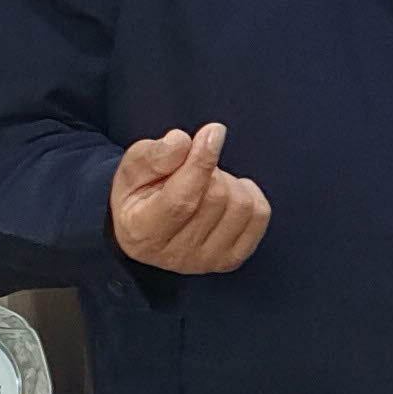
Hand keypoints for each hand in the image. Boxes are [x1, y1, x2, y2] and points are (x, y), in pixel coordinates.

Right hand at [110, 122, 271, 273]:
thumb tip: (183, 142)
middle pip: (215, 197)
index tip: (213, 132)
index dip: (201, 162)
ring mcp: (207, 261)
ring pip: (240, 205)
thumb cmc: (138, 193)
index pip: (182, 199)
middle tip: (192, 167)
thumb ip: (155, 155)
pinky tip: (229, 192)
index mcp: (143, 232)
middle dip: (209, 168)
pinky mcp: (231, 259)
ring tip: (206, 182)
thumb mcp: (132, 167)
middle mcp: (176, 255)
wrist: (144, 228)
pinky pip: (259, 215)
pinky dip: (249, 194)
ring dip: (228, 181)